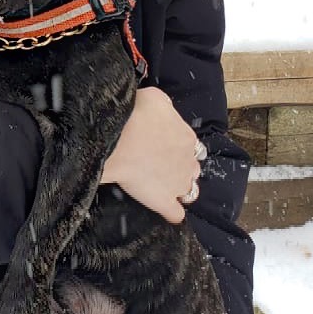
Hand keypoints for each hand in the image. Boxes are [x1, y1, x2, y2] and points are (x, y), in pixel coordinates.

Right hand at [101, 86, 202, 223]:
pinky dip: (172, 213)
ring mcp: (178, 184)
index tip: (165, 147)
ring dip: (179, 190)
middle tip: (160, 166)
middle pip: (192, 170)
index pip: (191, 147)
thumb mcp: (156, 98)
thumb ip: (165, 109)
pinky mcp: (163, 201)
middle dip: (181, 169)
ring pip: (189, 192)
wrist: (120, 136)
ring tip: (161, 187)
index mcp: (187, 138)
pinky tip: (165, 211)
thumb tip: (161, 113)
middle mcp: (188, 162)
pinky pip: (176, 215)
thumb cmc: (136, 112)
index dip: (179, 149)